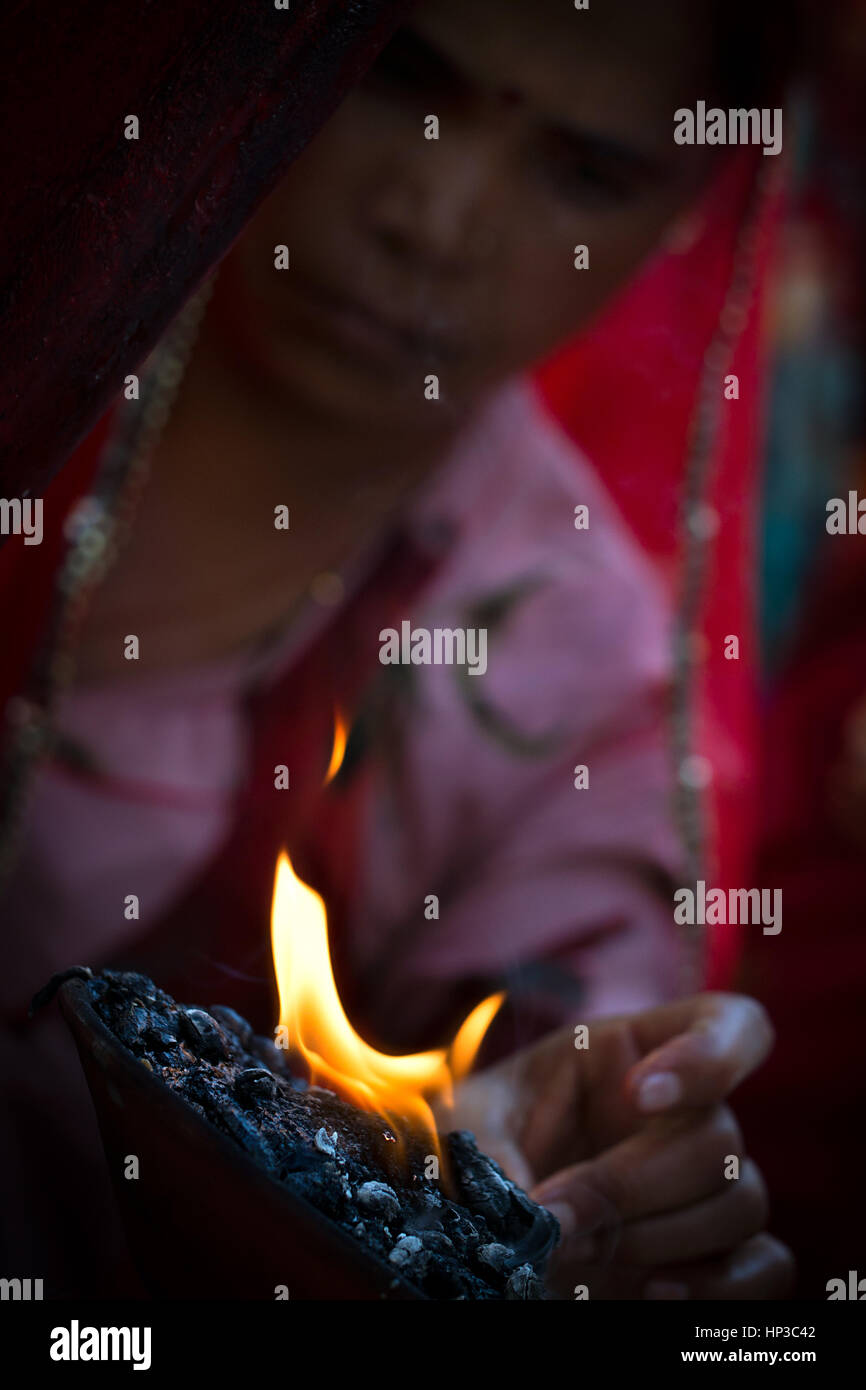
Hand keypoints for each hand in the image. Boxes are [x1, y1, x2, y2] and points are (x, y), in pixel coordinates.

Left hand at [438, 992, 793, 1298]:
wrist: (480, 1218)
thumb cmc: (476, 1145)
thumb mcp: (466, 1127)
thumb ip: (494, 1154)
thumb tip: (539, 1216)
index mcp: (634, 1053)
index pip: (726, 1024)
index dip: (706, 1054)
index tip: (637, 1093)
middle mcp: (684, 1114)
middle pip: (719, 1137)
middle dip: (632, 1185)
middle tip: (558, 1218)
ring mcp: (705, 1186)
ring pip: (742, 1202)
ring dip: (660, 1238)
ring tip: (581, 1254)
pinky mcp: (714, 1252)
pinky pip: (767, 1266)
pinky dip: (721, 1285)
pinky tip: (652, 1290)